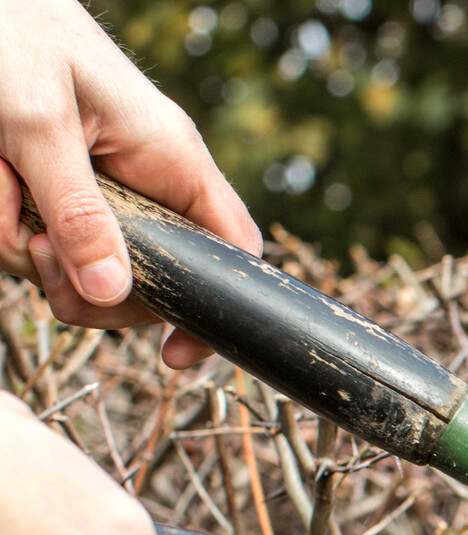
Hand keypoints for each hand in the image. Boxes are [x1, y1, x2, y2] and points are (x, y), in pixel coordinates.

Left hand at [0, 0, 258, 367]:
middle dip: (78, 277)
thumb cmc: (10, 31)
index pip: (230, 251)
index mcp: (172, 159)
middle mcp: (146, 179)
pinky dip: (1, 221)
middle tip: (32, 248)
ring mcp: (100, 188)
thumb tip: (111, 295)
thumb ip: (75, 212)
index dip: (215, 307)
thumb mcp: (37, 124)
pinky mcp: (56, 189)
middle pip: (141, 277)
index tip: (175, 355)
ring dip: (21, 240)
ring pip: (75, 263)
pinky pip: (37, 239)